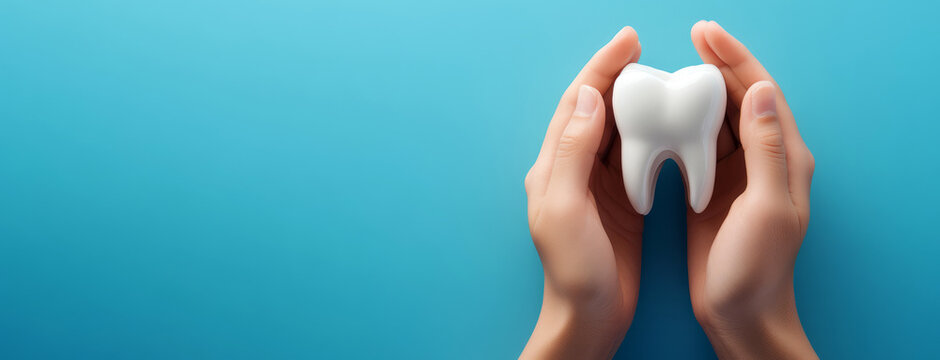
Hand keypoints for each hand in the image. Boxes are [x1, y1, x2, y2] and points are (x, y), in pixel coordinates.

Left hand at [520, 27, 642, 359]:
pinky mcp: (620, 202)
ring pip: (617, 129)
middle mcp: (571, 170)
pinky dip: (651, 134)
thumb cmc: (573, 272)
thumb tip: (590, 99)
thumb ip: (573, 153)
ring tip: (663, 78)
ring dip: (636, 101)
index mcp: (553, 167)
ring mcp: (596, 185)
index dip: (601, 67)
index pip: (577, 103)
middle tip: (648, 51)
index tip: (629, 40)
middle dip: (619, 76)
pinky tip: (669, 124)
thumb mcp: (567, 209)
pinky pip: (635, 156)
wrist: (588, 318)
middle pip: (596, 109)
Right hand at [685, 21, 817, 357]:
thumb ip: (765, 148)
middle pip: (740, 98)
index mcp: (784, 158)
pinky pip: (697, 147)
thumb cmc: (756, 269)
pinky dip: (682, 126)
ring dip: (696, 92)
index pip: (762, 93)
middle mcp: (763, 160)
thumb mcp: (765, 206)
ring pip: (716, 119)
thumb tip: (761, 90)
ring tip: (670, 69)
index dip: (736, 59)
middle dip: (715, 65)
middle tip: (688, 39)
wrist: (740, 315)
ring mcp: (737, 176)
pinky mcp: (711, 191)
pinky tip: (662, 116)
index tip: (706, 33)